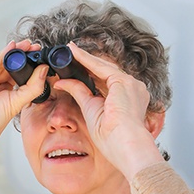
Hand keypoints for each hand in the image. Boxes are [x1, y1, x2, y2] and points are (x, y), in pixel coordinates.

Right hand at [0, 41, 50, 154]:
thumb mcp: (17, 102)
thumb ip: (33, 86)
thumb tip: (44, 70)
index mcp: (2, 92)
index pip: (16, 74)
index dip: (28, 65)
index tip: (41, 57)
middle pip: (7, 65)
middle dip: (22, 55)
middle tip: (36, 47)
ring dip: (14, 53)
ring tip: (27, 46)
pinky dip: (1, 55)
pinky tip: (12, 48)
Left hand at [53, 42, 163, 176]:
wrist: (125, 144)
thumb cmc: (113, 138)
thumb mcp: (91, 110)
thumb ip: (79, 93)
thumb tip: (62, 83)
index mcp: (127, 98)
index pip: (105, 81)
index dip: (89, 73)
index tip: (76, 67)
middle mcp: (131, 88)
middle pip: (104, 71)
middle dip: (86, 62)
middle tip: (70, 53)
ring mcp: (130, 84)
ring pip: (103, 67)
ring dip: (85, 58)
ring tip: (70, 50)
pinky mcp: (123, 82)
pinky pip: (101, 67)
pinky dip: (87, 60)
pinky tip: (75, 53)